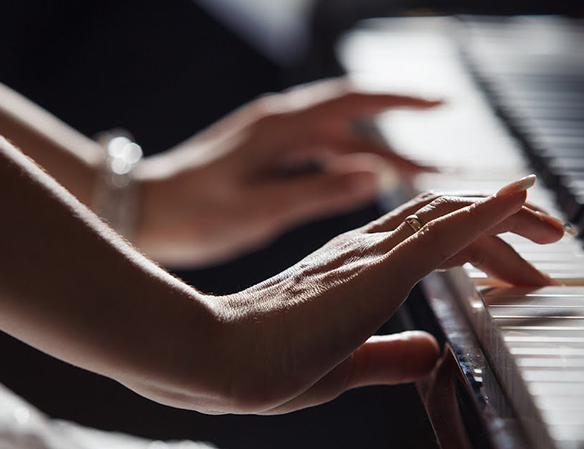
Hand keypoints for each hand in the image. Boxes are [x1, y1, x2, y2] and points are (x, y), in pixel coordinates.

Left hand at [133, 79, 441, 266]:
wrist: (139, 210)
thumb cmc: (191, 214)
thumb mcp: (258, 210)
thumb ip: (318, 193)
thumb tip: (374, 176)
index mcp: (281, 127)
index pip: (354, 100)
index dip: (402, 99)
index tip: (444, 103)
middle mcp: (280, 123)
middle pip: (355, 121)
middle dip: (402, 136)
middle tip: (444, 163)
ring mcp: (273, 138)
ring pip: (340, 139)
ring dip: (378, 155)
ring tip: (418, 179)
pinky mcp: (266, 156)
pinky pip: (320, 153)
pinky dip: (349, 165)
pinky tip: (367, 184)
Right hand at [173, 175, 563, 414]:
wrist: (219, 361)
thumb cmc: (264, 362)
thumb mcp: (346, 364)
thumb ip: (388, 356)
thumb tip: (429, 352)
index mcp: (355, 268)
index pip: (429, 238)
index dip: (478, 238)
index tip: (519, 259)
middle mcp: (364, 249)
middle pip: (448, 217)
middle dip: (504, 223)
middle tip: (549, 237)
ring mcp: (369, 254)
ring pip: (451, 216)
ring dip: (505, 216)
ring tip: (549, 225)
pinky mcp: (374, 269)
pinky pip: (441, 232)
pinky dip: (485, 212)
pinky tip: (518, 199)